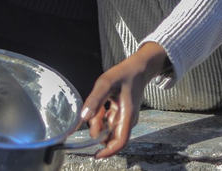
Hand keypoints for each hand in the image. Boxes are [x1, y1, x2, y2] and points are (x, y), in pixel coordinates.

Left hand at [80, 42, 168, 158]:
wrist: (138, 68)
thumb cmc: (124, 73)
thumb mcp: (106, 82)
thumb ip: (95, 100)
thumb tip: (83, 117)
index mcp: (128, 115)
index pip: (120, 141)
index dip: (108, 151)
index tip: (95, 154)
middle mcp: (128, 120)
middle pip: (112, 137)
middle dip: (99, 131)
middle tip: (93, 115)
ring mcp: (126, 118)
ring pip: (109, 129)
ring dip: (99, 123)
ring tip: (98, 106)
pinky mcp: (122, 114)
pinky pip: (110, 122)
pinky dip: (102, 117)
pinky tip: (101, 106)